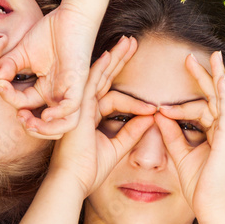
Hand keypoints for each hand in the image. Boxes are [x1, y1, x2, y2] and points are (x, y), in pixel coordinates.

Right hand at [0, 5, 97, 138]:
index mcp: (46, 88)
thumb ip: (8, 66)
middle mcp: (58, 93)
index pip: (26, 104)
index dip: (11, 100)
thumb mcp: (21, 52)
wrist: (70, 16)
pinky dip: (60, 116)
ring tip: (30, 123)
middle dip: (32, 128)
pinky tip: (47, 114)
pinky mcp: (79, 83)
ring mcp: (69, 90)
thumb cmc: (50, 32)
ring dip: (46, 130)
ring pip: (65, 124)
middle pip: (49, 124)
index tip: (1, 86)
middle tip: (20, 119)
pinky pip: (73, 107)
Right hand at [48, 37, 155, 195]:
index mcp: (90, 116)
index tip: (153, 108)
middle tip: (133, 43)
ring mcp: (78, 105)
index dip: (134, 100)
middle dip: (120, 61)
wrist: (72, 181)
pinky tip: (110, 55)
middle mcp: (83, 107)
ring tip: (129, 42)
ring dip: (114, 58)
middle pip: (105, 78)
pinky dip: (99, 68)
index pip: (113, 98)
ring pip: (99, 74)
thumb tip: (149, 119)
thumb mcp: (116, 148)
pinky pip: (89, 82)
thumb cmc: (88, 169)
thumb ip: (131, 133)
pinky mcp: (76, 107)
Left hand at [155, 52, 224, 221]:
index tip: (161, 108)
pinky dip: (224, 93)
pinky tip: (219, 78)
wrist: (214, 211)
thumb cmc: (201, 190)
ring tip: (212, 57)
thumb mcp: (182, 156)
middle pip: (215, 98)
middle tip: (190, 57)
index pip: (203, 111)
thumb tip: (159, 115)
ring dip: (216, 77)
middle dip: (204, 77)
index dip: (181, 107)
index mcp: (221, 137)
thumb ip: (172, 135)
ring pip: (223, 99)